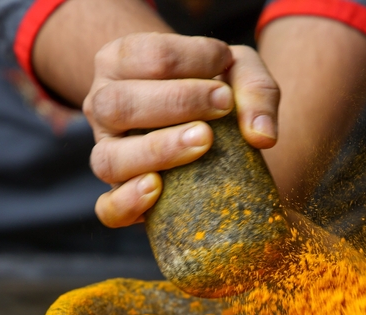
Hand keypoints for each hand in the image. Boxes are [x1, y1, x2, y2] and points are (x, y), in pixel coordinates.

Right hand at [84, 33, 279, 227]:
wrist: (205, 126)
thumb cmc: (214, 89)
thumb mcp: (236, 73)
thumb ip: (254, 89)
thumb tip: (262, 136)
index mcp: (120, 63)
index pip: (143, 55)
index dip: (189, 58)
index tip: (225, 62)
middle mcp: (103, 107)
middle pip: (118, 104)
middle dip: (176, 101)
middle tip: (222, 103)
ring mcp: (107, 153)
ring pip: (109, 158)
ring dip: (157, 149)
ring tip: (203, 141)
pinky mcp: (116, 196)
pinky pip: (108, 208)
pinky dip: (128, 202)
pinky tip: (157, 189)